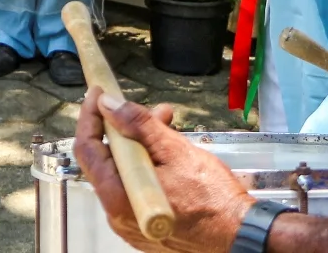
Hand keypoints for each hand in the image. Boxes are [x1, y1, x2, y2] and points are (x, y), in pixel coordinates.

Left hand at [74, 87, 252, 251]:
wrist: (240, 234)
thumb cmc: (213, 200)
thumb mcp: (175, 151)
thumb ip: (139, 125)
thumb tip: (110, 105)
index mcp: (119, 198)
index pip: (87, 149)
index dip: (90, 116)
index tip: (98, 93)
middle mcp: (119, 215)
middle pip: (105, 159)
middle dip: (122, 127)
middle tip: (139, 106)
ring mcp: (132, 222)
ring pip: (123, 171)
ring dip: (138, 143)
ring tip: (163, 122)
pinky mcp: (145, 223)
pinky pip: (135, 186)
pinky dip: (146, 164)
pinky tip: (165, 148)